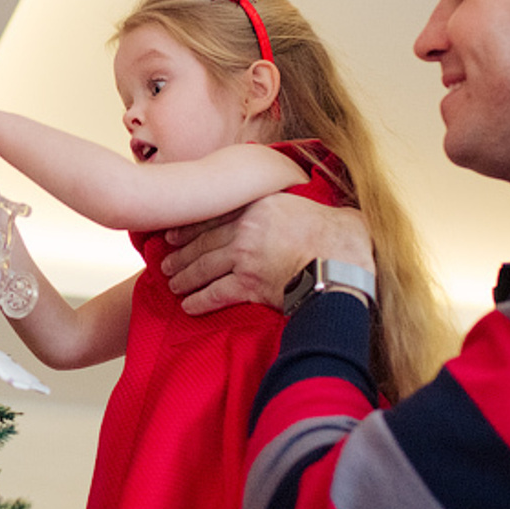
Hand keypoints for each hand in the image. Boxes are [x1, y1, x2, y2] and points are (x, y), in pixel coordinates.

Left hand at [161, 196, 371, 316]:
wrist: (344, 262)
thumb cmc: (337, 234)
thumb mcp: (309, 203)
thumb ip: (288, 204)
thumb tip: (297, 201)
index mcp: (257, 207)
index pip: (213, 216)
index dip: (188, 227)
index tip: (173, 234)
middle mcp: (245, 230)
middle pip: (202, 243)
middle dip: (181, 255)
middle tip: (166, 262)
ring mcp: (245, 257)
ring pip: (203, 268)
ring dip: (185, 278)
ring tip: (173, 284)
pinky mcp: (250, 285)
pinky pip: (216, 294)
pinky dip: (199, 301)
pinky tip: (189, 307)